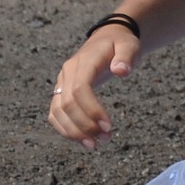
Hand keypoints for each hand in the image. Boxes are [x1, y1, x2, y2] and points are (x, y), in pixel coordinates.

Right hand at [47, 27, 140, 149]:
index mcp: (83, 62)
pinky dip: (66, 130)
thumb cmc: (119, 44)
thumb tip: (121, 71)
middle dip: (85, 125)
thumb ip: (126, 56)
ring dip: (74, 132)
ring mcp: (61, 83)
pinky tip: (84, 140)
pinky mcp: (61, 93)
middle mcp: (67, 73)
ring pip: (57, 112)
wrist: (107, 39)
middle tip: (106, 138)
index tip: (108, 126)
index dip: (91, 110)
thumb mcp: (129, 45)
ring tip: (95, 144)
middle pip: (66, 104)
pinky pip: (56, 114)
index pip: (80, 89)